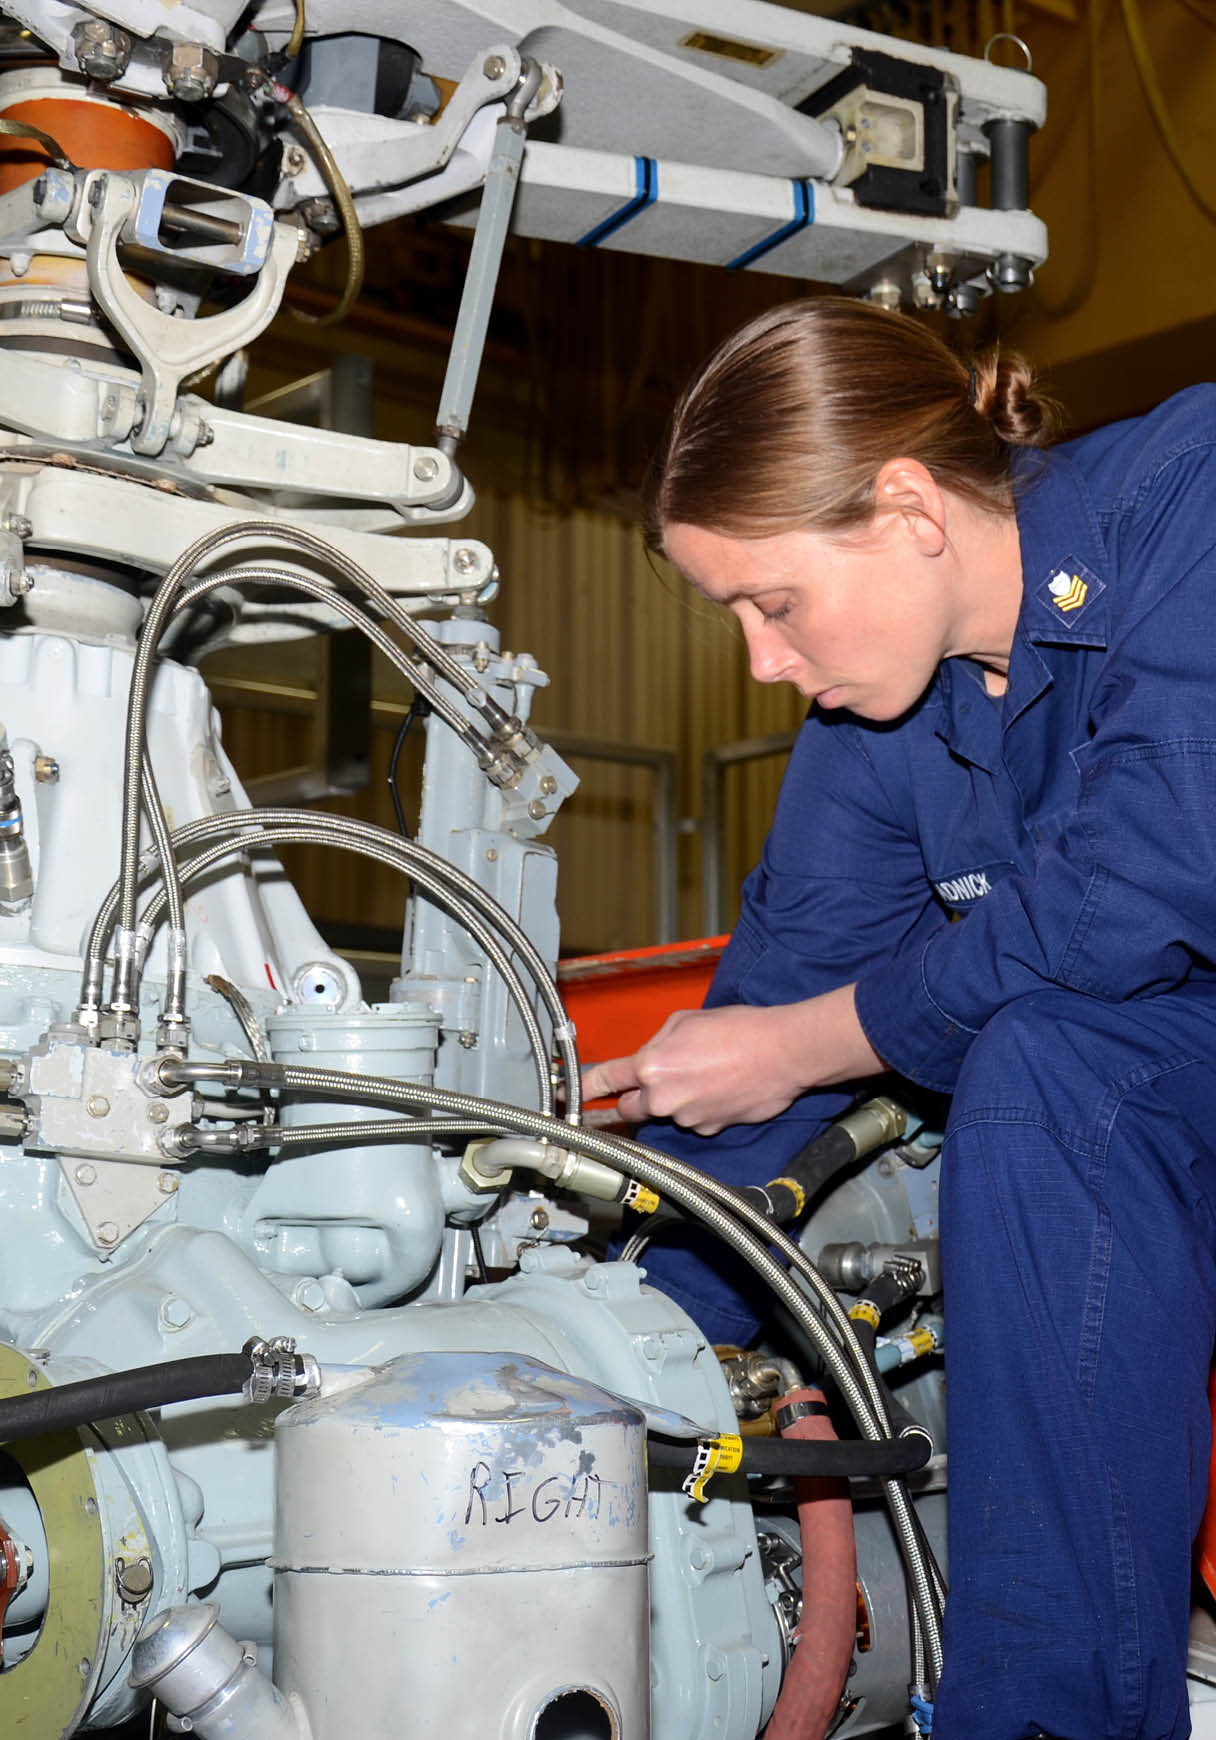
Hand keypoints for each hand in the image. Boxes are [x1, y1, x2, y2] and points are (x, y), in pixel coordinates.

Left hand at [580, 985, 883, 1135]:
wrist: (783, 1053)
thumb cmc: (740, 1029)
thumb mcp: (687, 1020)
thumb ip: (658, 1042)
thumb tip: (650, 1056)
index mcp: (651, 1066)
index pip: (604, 1081)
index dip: (583, 1088)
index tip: (567, 1095)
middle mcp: (663, 1098)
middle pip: (630, 1109)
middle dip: (635, 1099)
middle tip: (654, 1082)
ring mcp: (687, 1118)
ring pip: (666, 1114)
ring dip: (676, 1100)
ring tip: (707, 1075)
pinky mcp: (710, 1130)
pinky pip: (694, 1121)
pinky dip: (701, 1109)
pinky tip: (722, 1089)